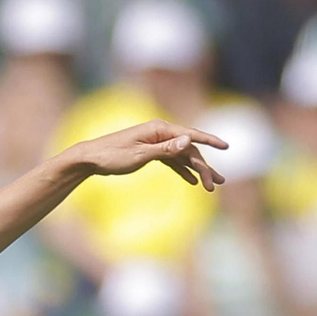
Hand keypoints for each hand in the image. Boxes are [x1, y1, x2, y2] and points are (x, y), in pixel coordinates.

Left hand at [71, 121, 226, 191]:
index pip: (191, 135)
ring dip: (196, 170)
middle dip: (205, 167)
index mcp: (160, 130)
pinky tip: (191, 181)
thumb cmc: (111, 156)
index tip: (226, 146)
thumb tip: (187, 140)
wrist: (90, 158)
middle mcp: (160, 133)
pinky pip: (171, 161)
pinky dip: (181, 170)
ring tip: (211, 185)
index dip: (210, 141)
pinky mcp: (149, 151)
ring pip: (182, 156)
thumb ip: (165, 149)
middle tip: (217, 184)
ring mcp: (155, 142)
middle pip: (189, 150)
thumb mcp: (139, 155)